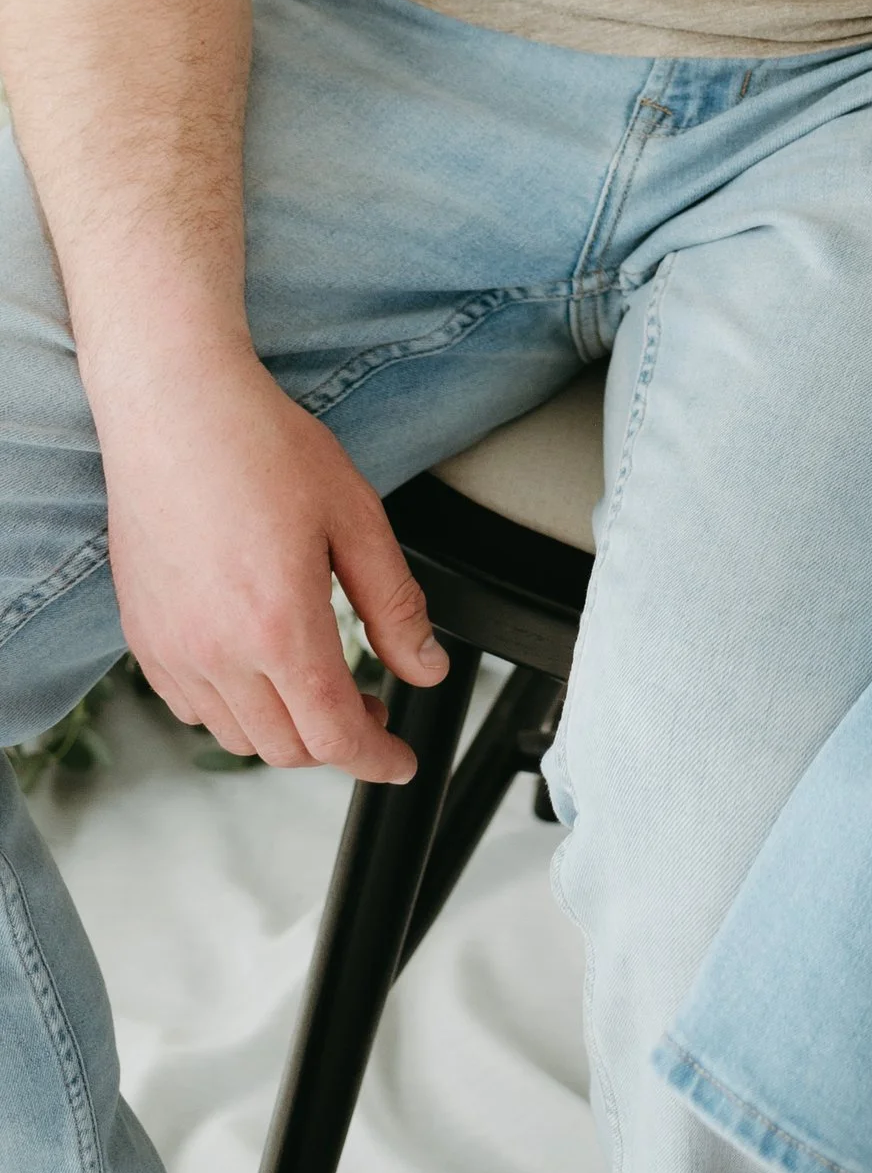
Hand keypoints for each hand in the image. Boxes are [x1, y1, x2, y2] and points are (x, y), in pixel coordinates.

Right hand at [95, 352, 447, 776]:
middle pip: (286, 747)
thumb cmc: (263, 448)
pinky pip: (193, 707)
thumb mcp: (356, 517)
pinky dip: (234, 709)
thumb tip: (427, 667)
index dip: (376, 759)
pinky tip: (260, 667)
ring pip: (236, 736)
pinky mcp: (143, 638)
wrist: (175, 410)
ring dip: (286, 729)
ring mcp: (172, 651)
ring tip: (320, 686)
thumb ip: (395, 604)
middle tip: (374, 708)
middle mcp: (218, 654)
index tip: (401, 762)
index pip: (334, 735)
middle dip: (338, 742)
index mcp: (280, 627)